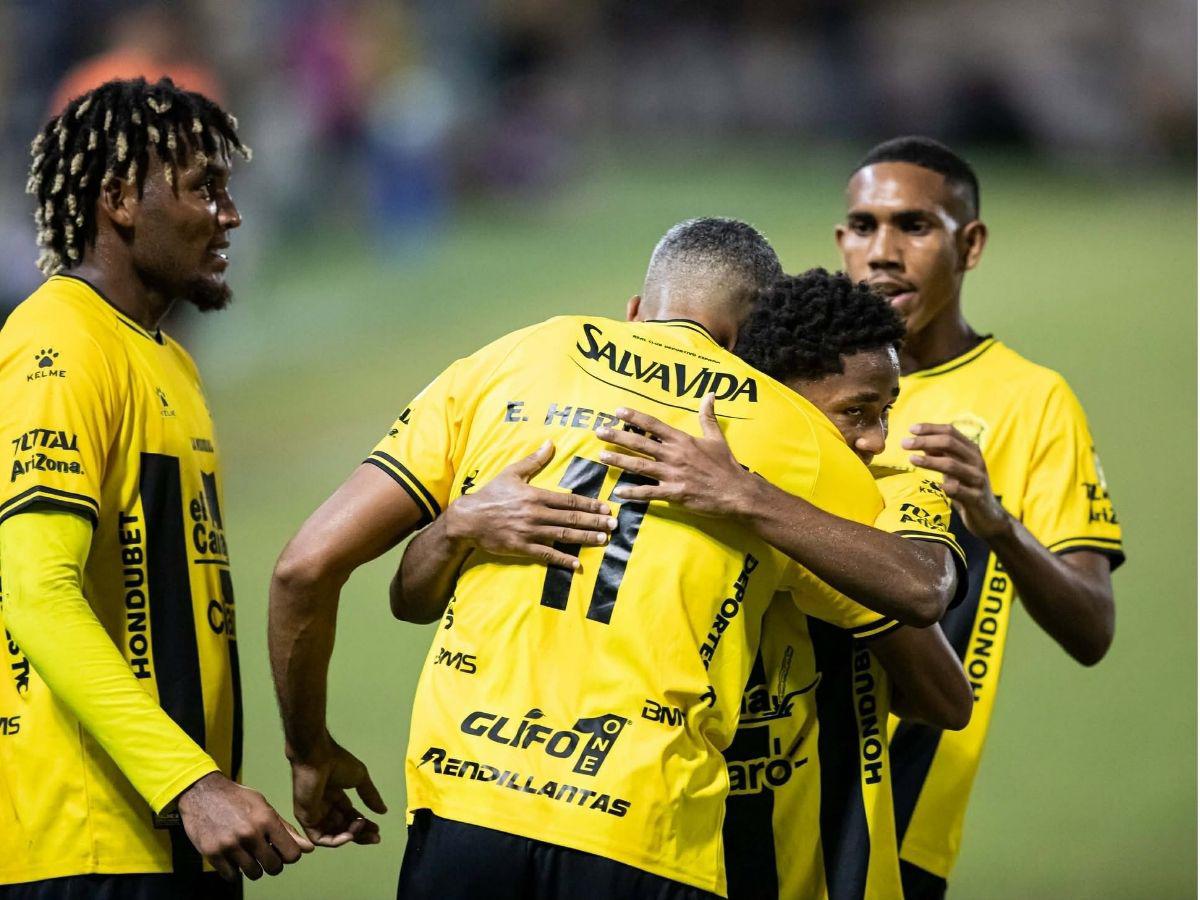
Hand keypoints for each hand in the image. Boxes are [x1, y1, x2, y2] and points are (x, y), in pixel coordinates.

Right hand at [177, 771, 313, 880]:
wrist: (202, 792)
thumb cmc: (237, 798)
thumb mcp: (264, 807)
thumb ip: (286, 829)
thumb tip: (308, 848)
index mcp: (266, 819)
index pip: (292, 853)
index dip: (290, 855)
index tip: (282, 851)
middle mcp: (250, 834)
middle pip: (274, 867)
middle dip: (273, 864)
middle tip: (265, 855)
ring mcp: (230, 845)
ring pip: (254, 874)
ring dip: (253, 868)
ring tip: (248, 854)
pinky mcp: (213, 853)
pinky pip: (231, 876)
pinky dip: (234, 871)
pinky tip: (233, 857)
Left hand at [289, 737, 387, 847]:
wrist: (318, 758)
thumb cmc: (338, 763)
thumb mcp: (360, 778)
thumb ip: (370, 796)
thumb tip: (383, 811)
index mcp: (335, 796)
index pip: (350, 816)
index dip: (364, 824)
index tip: (378, 829)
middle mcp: (325, 807)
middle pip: (343, 828)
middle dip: (360, 833)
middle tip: (375, 837)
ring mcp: (314, 814)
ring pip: (333, 835)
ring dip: (350, 835)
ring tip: (362, 827)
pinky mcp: (306, 819)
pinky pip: (320, 837)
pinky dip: (336, 840)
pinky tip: (349, 834)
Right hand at [444, 440, 616, 569]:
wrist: (468, 519)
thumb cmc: (490, 494)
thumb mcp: (511, 473)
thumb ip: (533, 460)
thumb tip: (550, 443)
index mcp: (536, 495)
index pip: (569, 500)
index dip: (590, 504)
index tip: (606, 507)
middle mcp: (536, 514)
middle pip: (572, 518)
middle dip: (595, 521)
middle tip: (614, 525)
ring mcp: (530, 532)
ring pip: (564, 535)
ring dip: (586, 538)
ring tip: (604, 540)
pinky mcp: (522, 547)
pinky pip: (546, 554)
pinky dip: (563, 560)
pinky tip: (577, 564)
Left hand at [594, 394, 756, 516]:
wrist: (737, 492)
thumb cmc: (726, 465)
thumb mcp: (717, 438)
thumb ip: (708, 417)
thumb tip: (710, 394)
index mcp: (683, 440)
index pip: (654, 425)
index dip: (635, 417)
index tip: (618, 411)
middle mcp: (675, 455)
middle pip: (641, 443)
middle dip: (618, 436)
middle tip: (599, 432)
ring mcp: (673, 475)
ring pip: (640, 466)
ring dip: (619, 461)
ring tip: (601, 457)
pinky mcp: (675, 493)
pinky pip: (649, 493)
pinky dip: (633, 493)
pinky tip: (618, 492)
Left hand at [903, 423, 1009, 539]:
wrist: (988, 515)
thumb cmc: (966, 486)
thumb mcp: (954, 467)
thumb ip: (940, 453)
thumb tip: (919, 440)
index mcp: (971, 450)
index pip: (951, 431)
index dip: (930, 428)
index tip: (911, 429)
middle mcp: (976, 461)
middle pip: (950, 444)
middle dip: (925, 441)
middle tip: (905, 444)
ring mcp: (977, 479)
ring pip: (952, 465)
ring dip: (930, 460)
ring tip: (912, 459)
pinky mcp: (976, 498)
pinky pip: (958, 490)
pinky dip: (944, 486)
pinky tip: (933, 485)